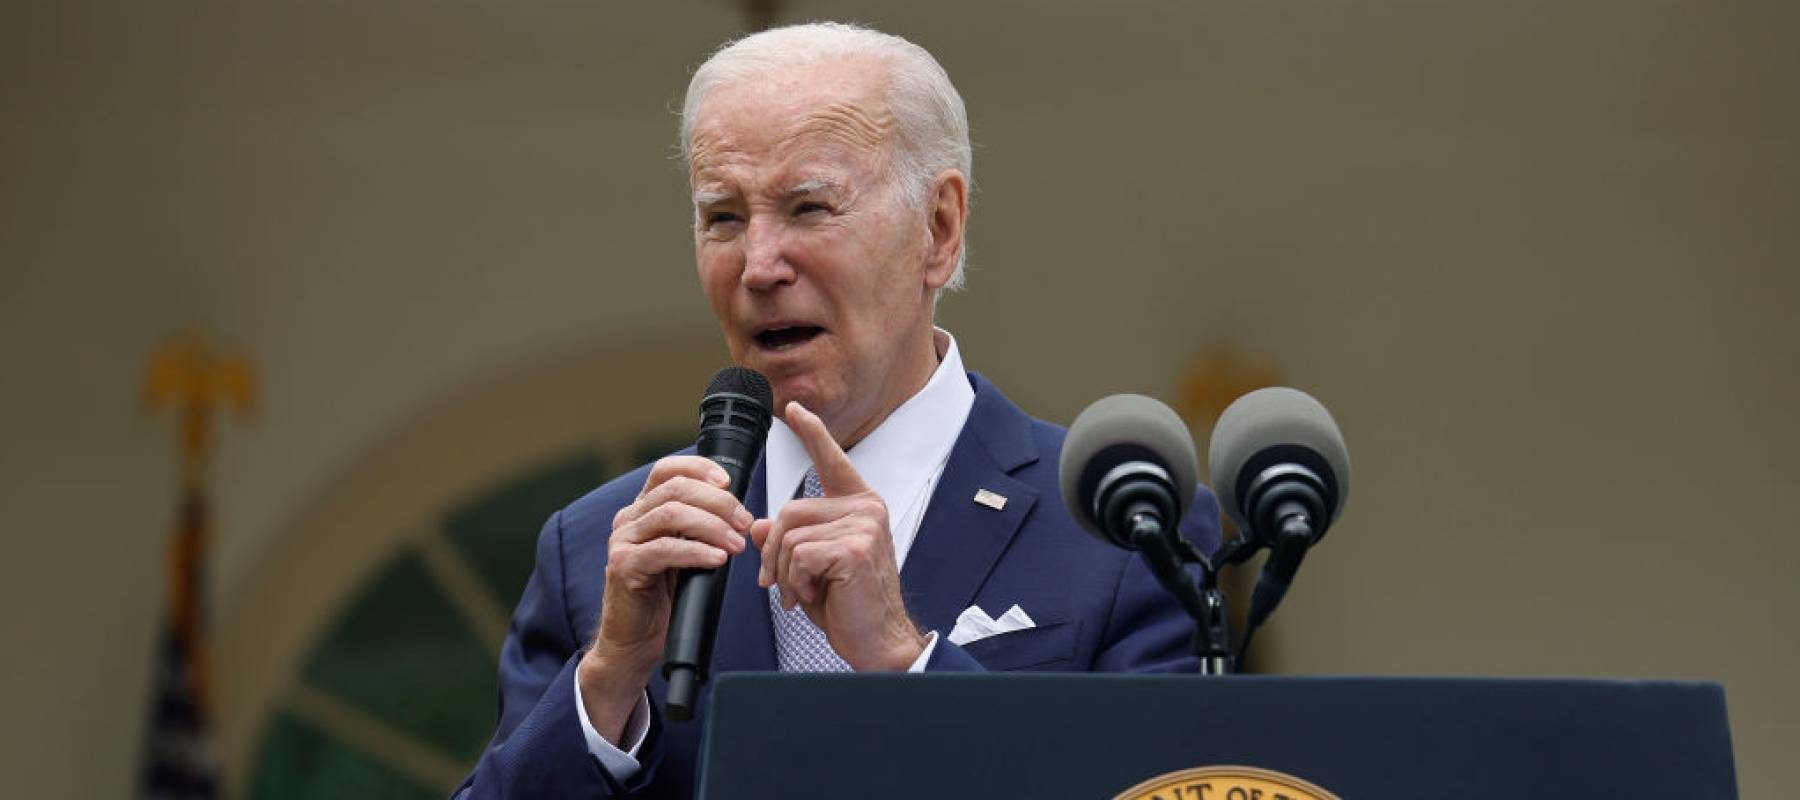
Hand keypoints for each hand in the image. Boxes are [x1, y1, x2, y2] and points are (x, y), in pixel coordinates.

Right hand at [579, 455, 751, 742]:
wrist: (636, 641)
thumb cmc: (664, 598)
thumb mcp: (687, 554)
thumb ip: (702, 529)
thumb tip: (741, 514)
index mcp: (644, 510)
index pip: (667, 470)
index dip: (698, 468)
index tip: (728, 482)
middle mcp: (630, 519)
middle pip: (676, 490)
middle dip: (718, 503)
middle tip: (744, 522)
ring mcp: (623, 541)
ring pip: (671, 515)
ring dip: (712, 526)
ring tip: (736, 544)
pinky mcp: (623, 566)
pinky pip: (664, 550)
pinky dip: (696, 552)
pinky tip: (717, 560)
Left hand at [752, 402, 928, 671]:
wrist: (878, 641)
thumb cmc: (848, 605)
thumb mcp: (810, 567)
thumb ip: (789, 539)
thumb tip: (757, 526)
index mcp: (858, 505)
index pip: (831, 460)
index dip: (812, 433)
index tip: (794, 409)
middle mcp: (865, 508)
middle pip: (788, 512)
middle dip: (774, 554)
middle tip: (783, 585)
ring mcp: (863, 526)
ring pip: (789, 536)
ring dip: (785, 573)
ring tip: (804, 593)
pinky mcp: (854, 548)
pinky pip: (799, 556)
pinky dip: (796, 583)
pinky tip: (814, 597)